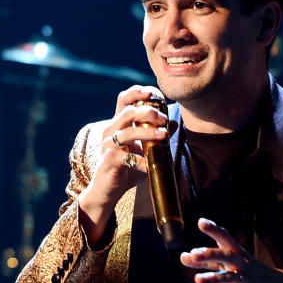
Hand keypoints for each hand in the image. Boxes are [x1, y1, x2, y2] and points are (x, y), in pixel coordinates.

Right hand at [78, 86, 168, 244]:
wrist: (109, 190)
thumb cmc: (127, 168)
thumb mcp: (144, 150)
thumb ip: (156, 138)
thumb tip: (174, 124)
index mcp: (118, 124)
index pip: (124, 100)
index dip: (136, 92)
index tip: (152, 93)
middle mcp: (111, 130)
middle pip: (129, 112)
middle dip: (149, 113)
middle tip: (164, 120)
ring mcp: (108, 144)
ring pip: (129, 131)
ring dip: (149, 132)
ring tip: (163, 136)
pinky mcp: (109, 159)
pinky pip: (129, 157)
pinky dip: (144, 160)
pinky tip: (152, 165)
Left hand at [179, 218, 282, 282]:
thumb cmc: (250, 272)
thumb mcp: (231, 264)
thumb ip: (207, 261)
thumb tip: (183, 256)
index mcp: (237, 254)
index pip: (225, 238)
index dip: (214, 230)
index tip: (201, 222)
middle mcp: (242, 264)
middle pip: (226, 256)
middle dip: (210, 254)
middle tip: (193, 254)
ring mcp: (248, 281)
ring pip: (230, 278)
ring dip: (214, 279)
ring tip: (198, 280)